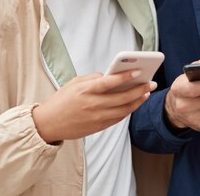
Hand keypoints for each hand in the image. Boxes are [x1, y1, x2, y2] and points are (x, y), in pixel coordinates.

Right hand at [32, 70, 156, 143]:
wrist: (48, 124)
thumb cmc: (60, 100)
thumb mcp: (73, 83)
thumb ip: (92, 78)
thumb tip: (109, 75)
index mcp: (85, 91)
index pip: (109, 82)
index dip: (125, 76)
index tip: (138, 71)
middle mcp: (93, 105)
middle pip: (122, 97)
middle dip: (139, 90)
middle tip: (150, 83)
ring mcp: (97, 117)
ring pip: (124, 110)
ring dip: (137, 101)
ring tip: (146, 94)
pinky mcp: (98, 127)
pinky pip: (118, 119)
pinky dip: (128, 111)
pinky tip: (134, 104)